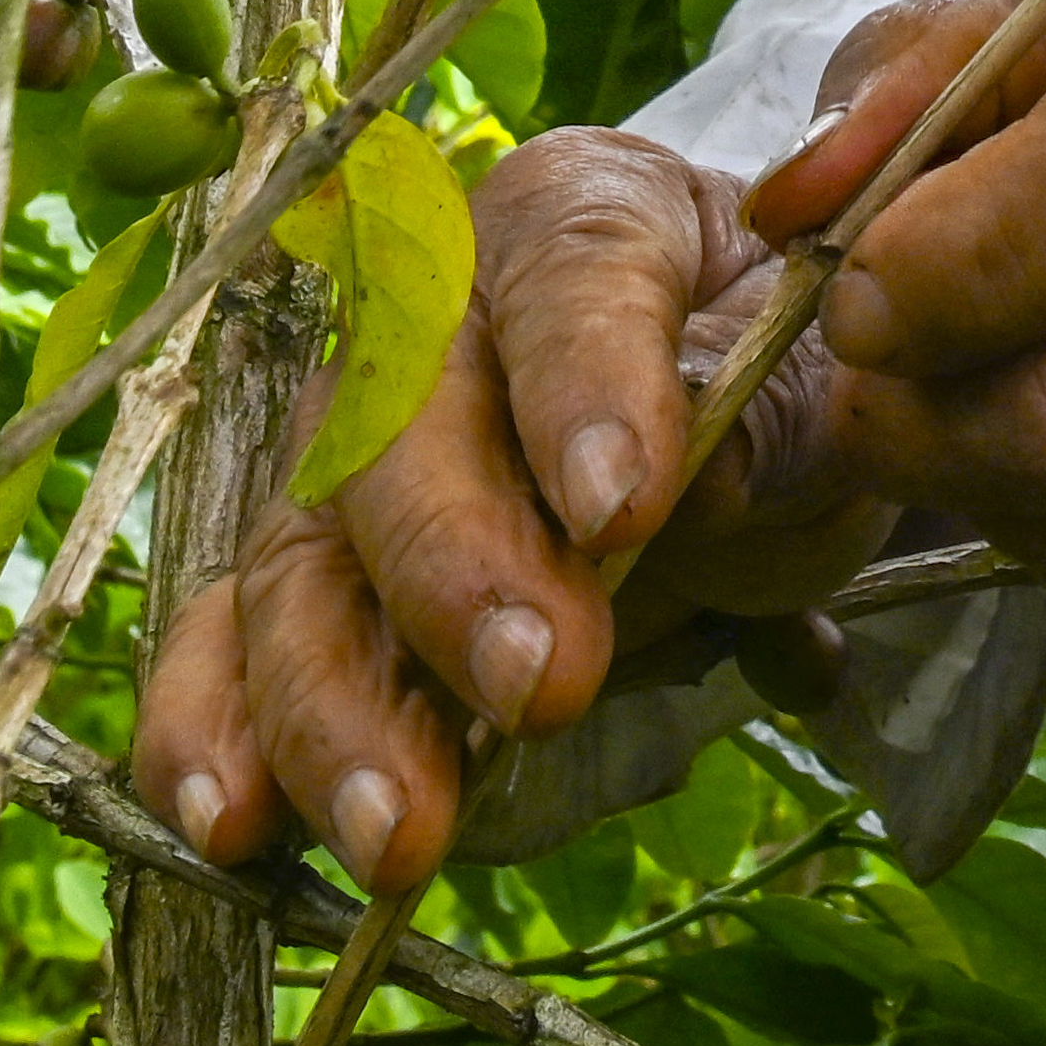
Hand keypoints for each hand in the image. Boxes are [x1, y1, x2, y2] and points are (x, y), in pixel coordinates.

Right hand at [123, 112, 898, 889]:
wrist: (757, 442)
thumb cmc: (788, 379)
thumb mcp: (827, 386)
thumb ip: (775, 421)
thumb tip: (688, 488)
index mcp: (579, 214)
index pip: (569, 279)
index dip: (586, 388)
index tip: (624, 508)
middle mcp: (431, 321)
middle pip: (399, 427)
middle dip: (457, 568)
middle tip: (540, 685)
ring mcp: (352, 457)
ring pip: (303, 559)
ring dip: (335, 701)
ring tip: (399, 830)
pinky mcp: (316, 579)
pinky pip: (231, 642)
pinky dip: (217, 731)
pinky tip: (235, 825)